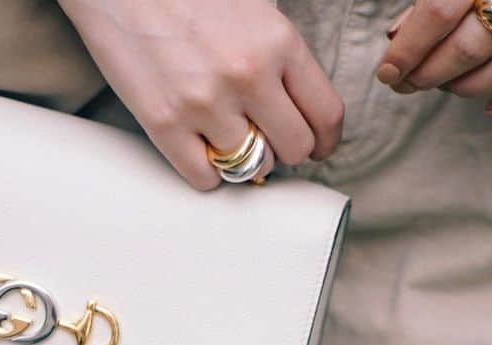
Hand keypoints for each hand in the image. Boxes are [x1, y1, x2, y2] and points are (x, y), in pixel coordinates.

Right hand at [57, 0, 344, 188]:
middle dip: (285, 149)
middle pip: (294, 149)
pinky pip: (206, 179)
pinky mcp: (165, 124)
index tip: (317, 146)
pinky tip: (200, 148)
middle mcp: (247, 74)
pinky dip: (208, 171)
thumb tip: (298, 105)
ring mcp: (205, 104)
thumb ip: (279, 53)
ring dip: (244, 160)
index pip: (326, 114)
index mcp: (277, 40)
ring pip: (251, 168)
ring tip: (228, 136)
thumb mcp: (251, 6)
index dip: (324, 139)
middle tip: (268, 139)